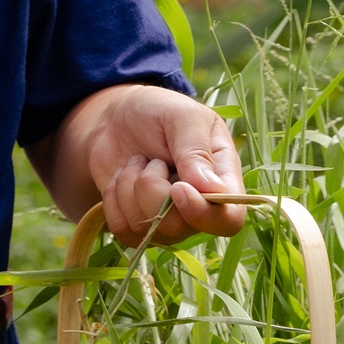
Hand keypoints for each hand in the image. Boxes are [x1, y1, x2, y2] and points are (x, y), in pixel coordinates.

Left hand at [37, 82, 245, 245]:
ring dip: (129, 189)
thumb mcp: (181, 116)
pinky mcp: (139, 225)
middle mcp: (199, 207)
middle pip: (179, 227)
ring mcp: (168, 220)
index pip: (229, 219)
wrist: (117, 117)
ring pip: (146, 230)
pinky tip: (122, 177)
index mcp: (223, 178)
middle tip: (150, 159)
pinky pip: (123, 231)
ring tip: (137, 162)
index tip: (177, 187)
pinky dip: (113, 200)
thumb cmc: (157, 111)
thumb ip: (196, 149)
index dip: (204, 214)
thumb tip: (213, 189)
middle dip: (152, 189)